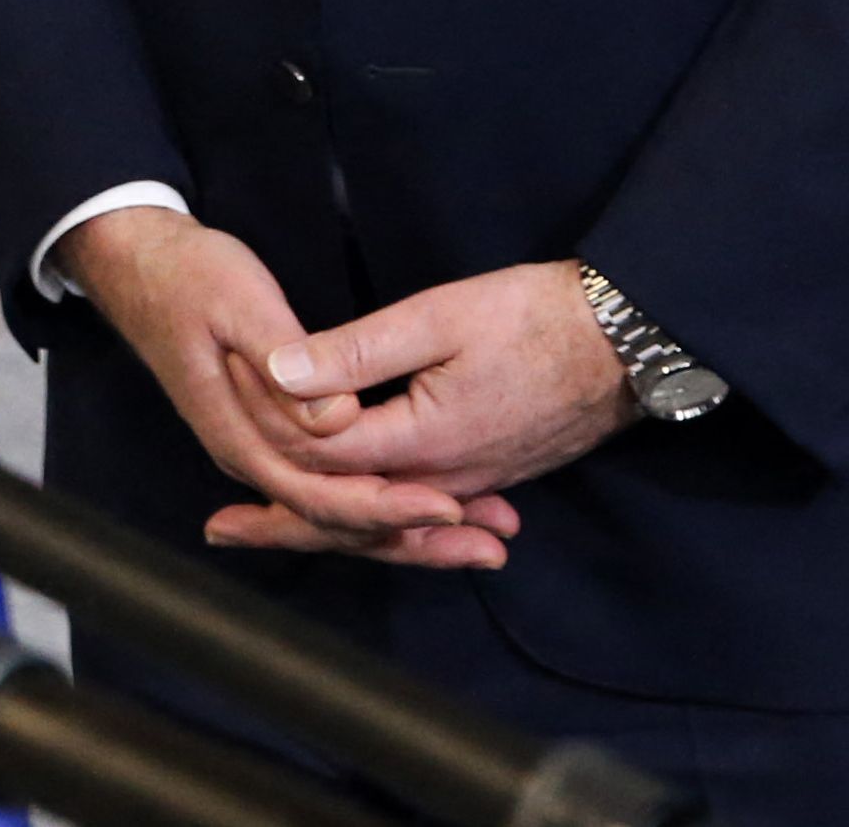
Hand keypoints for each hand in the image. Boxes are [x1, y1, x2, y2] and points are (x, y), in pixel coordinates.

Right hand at [56, 205, 519, 568]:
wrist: (138, 264)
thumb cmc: (187, 277)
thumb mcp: (238, 302)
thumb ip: (286, 359)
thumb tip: (338, 418)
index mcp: (238, 433)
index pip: (318, 494)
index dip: (385, 504)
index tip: (446, 504)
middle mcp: (249, 456)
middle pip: (336, 521)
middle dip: (413, 536)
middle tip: (487, 542)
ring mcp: (260, 451)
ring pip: (339, 514)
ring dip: (409, 530)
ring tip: (482, 538)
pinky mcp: (274, 437)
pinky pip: (334, 488)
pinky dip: (386, 503)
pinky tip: (433, 506)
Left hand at [260, 262, 634, 517]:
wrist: (628, 340)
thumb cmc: (535, 318)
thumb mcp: (438, 318)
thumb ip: (357, 350)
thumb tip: (281, 369)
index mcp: (423, 439)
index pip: (324, 456)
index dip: (269, 431)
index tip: (225, 413)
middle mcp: (447, 475)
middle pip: (349, 512)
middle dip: (284, 522)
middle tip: (220, 530)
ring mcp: (476, 478)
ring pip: (387, 518)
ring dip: (331, 525)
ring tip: (272, 529)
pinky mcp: (496, 471)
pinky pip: (427, 508)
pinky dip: (386, 519)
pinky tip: (367, 520)